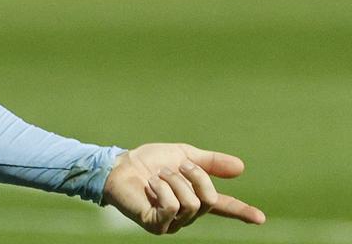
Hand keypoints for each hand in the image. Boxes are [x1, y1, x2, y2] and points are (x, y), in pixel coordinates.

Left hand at [103, 143, 264, 234]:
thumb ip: (211, 162)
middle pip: (209, 200)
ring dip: (174, 181)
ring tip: (158, 176)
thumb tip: (242, 168)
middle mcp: (187, 215)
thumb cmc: (148, 161)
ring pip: (191, 203)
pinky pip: (172, 207)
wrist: (119, 165)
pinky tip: (151, 185)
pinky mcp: (156, 226)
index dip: (243, 212)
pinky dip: (162, 189)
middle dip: (195, 177)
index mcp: (196, 198)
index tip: (261, 218)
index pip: (224, 208)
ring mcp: (172, 223)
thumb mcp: (184, 155)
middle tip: (177, 166)